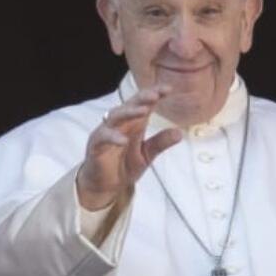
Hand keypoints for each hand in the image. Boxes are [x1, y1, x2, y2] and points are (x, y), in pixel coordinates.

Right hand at [76, 85, 182, 209]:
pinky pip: (103, 138)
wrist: (106, 186)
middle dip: (142, 98)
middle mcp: (120, 124)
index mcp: (133, 123)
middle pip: (129, 105)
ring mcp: (106, 133)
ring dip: (129, 113)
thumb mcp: (147, 155)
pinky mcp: (96, 145)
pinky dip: (113, 137)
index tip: (168, 89)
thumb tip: (179, 133)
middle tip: (155, 95)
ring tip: (143, 111)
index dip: (154, 94)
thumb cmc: (124, 165)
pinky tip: (124, 140)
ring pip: (116, 116)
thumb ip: (160, 143)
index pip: (143, 103)